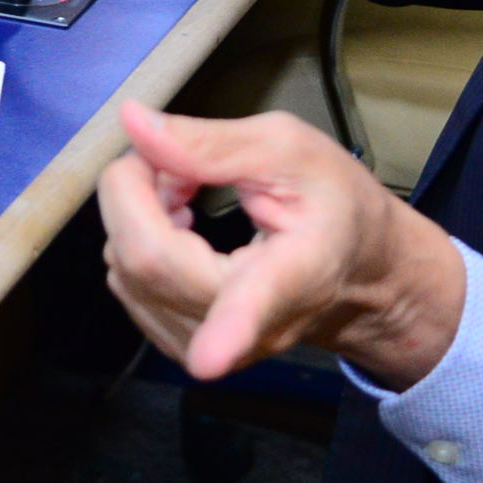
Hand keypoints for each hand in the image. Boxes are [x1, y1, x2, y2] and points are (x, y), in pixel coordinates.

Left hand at [97, 102, 466, 387]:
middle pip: (148, 263)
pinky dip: (134, 238)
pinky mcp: (179, 343)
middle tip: (173, 159)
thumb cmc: (331, 202)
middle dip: (137, 190)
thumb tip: (132, 122)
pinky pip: (128, 284)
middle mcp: (252, 328)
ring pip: (127, 272)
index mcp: (296, 274)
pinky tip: (174, 221)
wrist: (356, 266)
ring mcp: (211, 344)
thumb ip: (211, 142)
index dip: (230, 329)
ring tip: (182, 186)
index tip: (208, 360)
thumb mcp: (288, 149)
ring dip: (135, 212)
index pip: (257, 306)